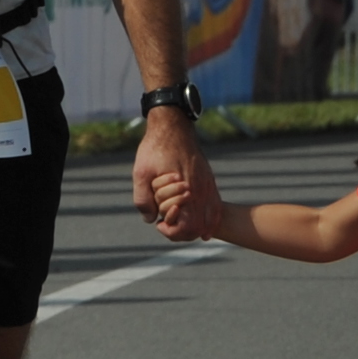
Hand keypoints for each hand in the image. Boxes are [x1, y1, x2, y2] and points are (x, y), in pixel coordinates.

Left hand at [131, 106, 211, 233]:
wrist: (173, 126)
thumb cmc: (155, 149)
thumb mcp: (141, 173)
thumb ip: (143, 199)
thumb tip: (151, 220)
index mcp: (186, 190)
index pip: (187, 226)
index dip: (173, 231)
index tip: (160, 224)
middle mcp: (201, 190)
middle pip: (200, 227)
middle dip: (183, 232)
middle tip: (168, 225)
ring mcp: (208, 184)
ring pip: (211, 218)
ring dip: (197, 227)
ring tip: (183, 227)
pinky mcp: (209, 179)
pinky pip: (216, 205)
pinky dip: (211, 219)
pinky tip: (205, 227)